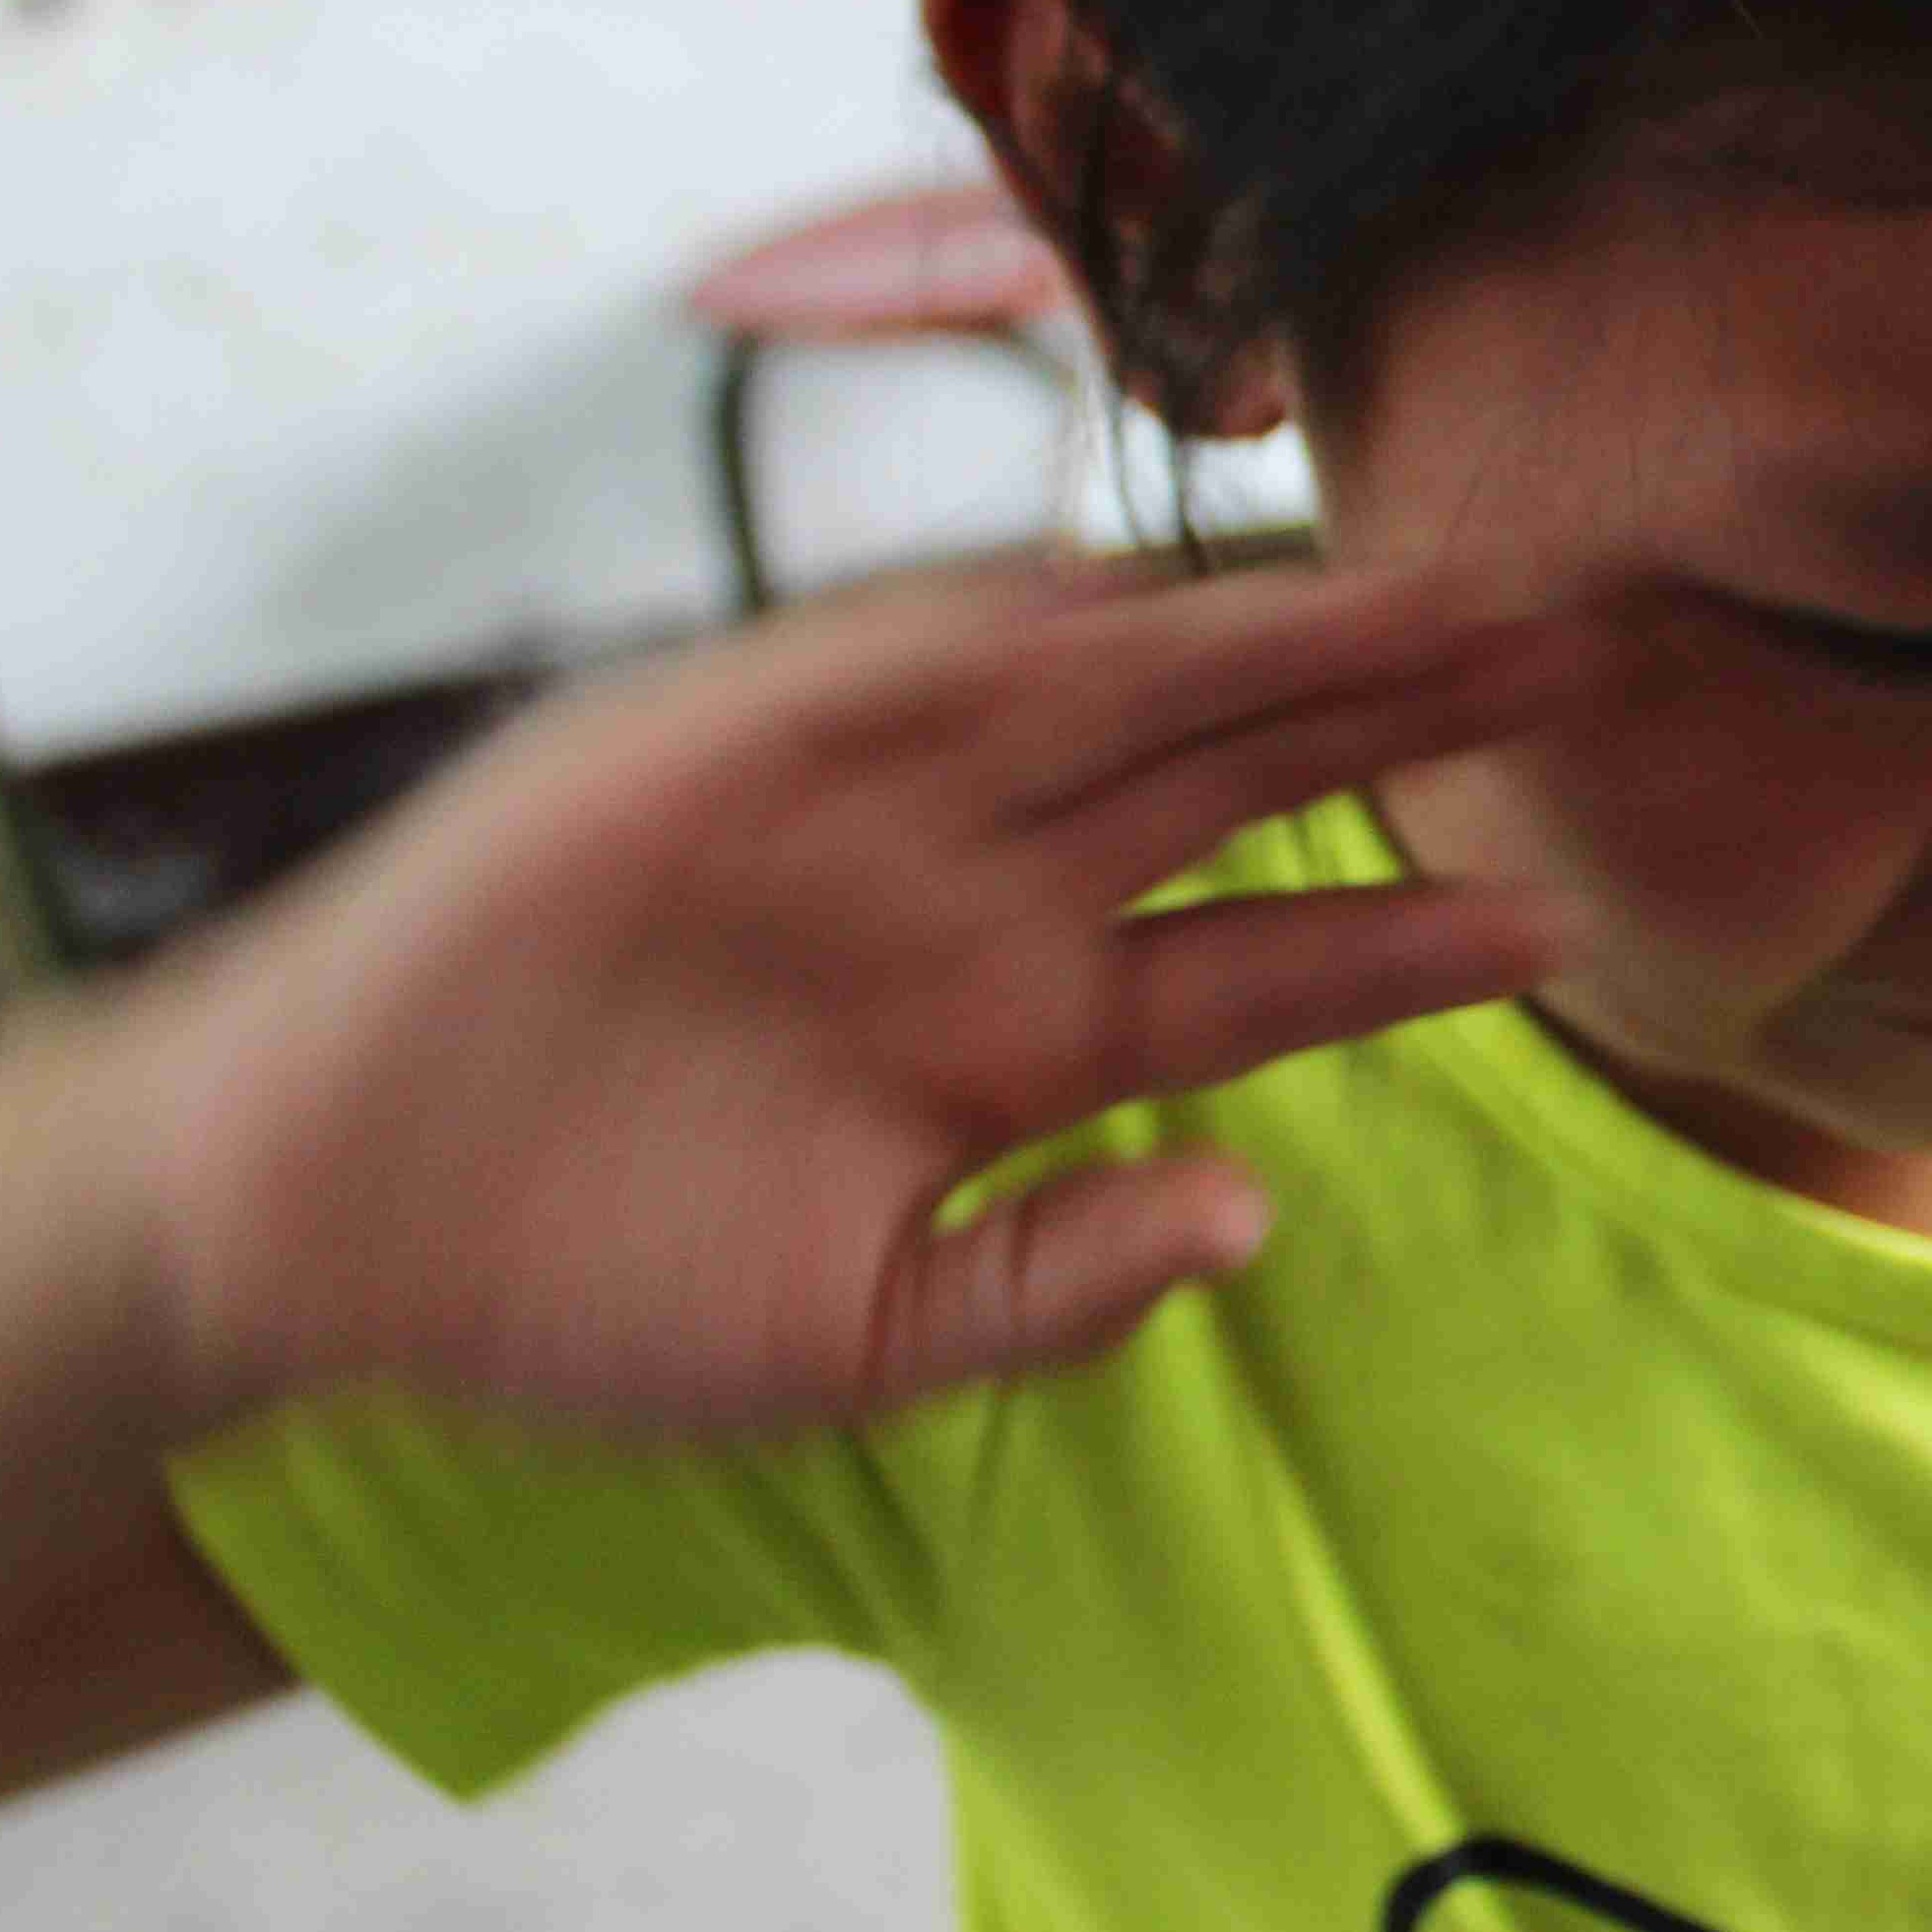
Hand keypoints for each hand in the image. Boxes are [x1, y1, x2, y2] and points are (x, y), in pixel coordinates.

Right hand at [114, 550, 1584, 1432]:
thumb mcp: (863, 1344)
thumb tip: (1247, 1222)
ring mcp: (865, 804)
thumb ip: (1063, 1285)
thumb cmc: (589, 1288)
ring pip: (1124, 690)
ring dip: (1284, 635)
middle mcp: (981, 895)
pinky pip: (898, 659)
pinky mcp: (724, 738)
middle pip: (1248, 777)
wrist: (333, 1213)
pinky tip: (1167, 587)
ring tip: (1454, 590)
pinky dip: (1024, 621)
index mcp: (1030, 1038)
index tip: (1575, 918)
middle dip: (1415, 711)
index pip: (1278, 968)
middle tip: (1597, 651)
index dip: (1423, 936)